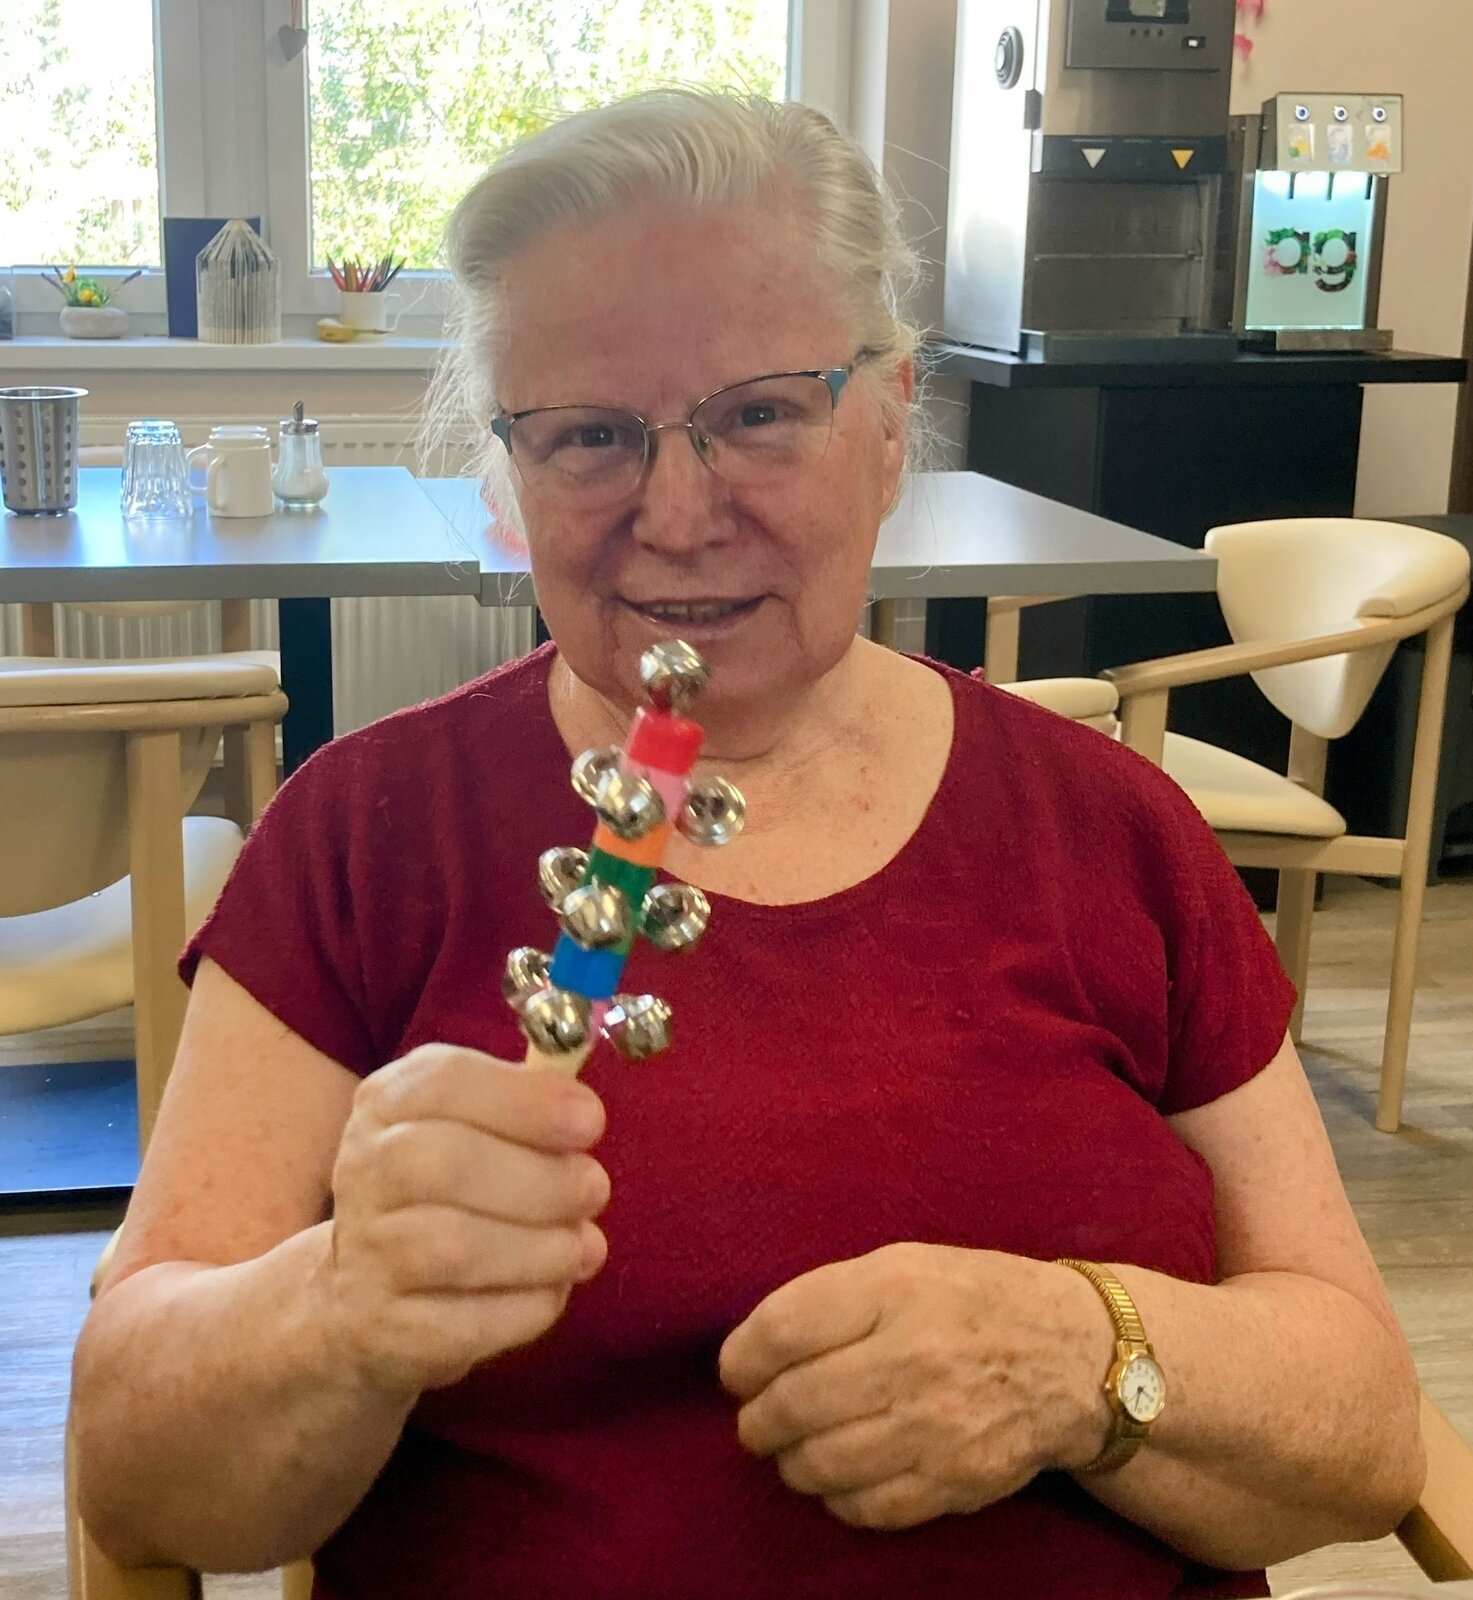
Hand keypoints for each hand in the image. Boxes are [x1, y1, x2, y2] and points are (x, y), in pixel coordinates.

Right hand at [319, 1043, 609, 1396]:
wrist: (362, 1299)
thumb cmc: (443, 1194)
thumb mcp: (470, 1128)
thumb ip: (524, 1109)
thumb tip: (582, 1113)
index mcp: (388, 1104)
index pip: (445, 1081)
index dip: (526, 1101)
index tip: (591, 1121)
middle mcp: (364, 1171)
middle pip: (447, 1164)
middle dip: (541, 1178)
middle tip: (595, 1188)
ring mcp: (365, 1255)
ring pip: (455, 1247)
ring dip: (540, 1247)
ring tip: (583, 1245)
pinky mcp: (383, 1329)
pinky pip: (465, 1322)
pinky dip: (527, 1304)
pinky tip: (554, 1288)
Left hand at [718, 1243, 1110, 1531]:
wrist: (1077, 1355)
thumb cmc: (975, 1299)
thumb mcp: (905, 1264)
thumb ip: (831, 1298)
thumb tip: (754, 1349)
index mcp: (895, 1288)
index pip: (782, 1331)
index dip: (741, 1359)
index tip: (736, 1371)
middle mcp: (914, 1355)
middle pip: (792, 1404)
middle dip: (756, 1419)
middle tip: (755, 1419)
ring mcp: (936, 1425)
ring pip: (820, 1464)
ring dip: (789, 1462)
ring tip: (791, 1449)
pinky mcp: (956, 1481)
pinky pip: (865, 1506)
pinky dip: (836, 1496)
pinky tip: (838, 1475)